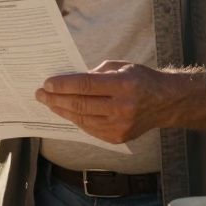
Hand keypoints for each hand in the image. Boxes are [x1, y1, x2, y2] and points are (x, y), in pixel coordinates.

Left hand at [35, 60, 172, 143]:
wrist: (165, 102)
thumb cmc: (140, 80)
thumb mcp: (120, 67)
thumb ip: (96, 74)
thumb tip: (69, 80)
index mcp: (124, 85)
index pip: (86, 86)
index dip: (63, 85)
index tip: (47, 83)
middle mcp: (123, 107)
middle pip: (81, 104)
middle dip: (56, 98)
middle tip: (40, 93)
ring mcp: (120, 126)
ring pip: (82, 119)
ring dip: (62, 110)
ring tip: (49, 103)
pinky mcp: (118, 138)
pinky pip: (90, 129)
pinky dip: (76, 120)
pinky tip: (66, 112)